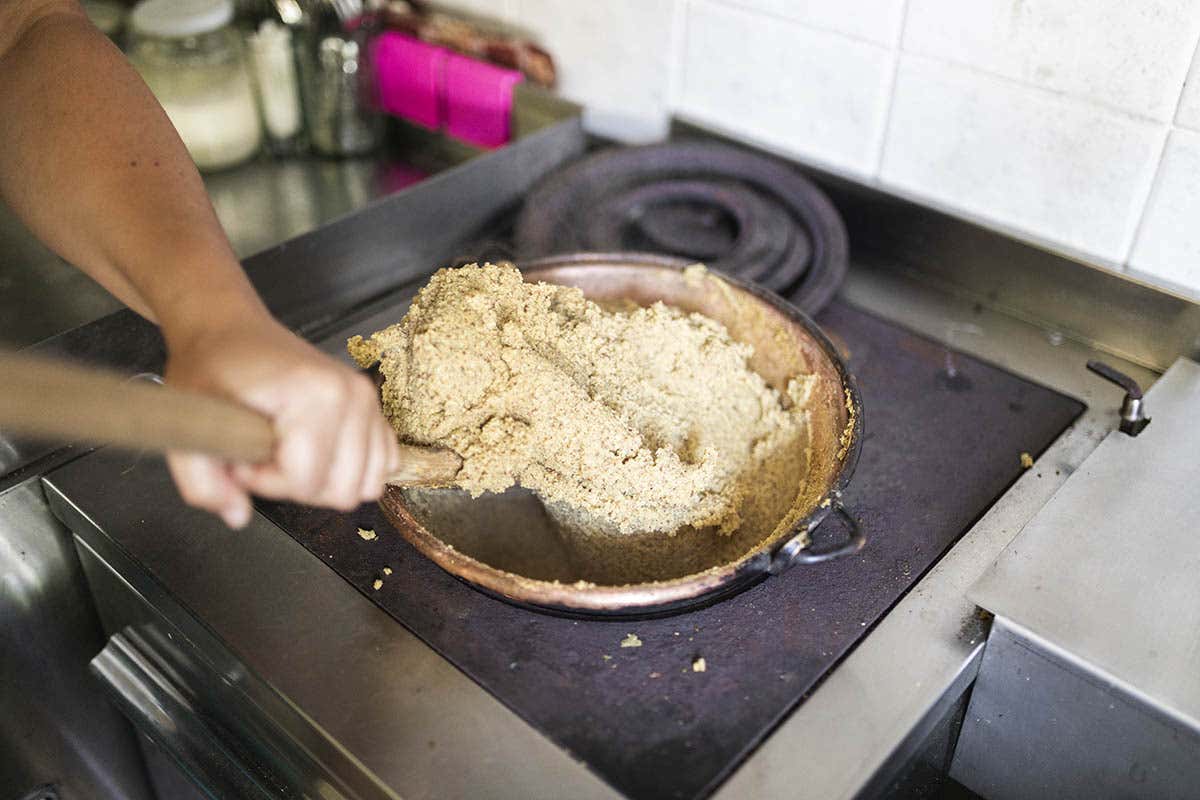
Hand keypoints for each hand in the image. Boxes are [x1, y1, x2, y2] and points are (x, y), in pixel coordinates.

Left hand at [163, 313, 400, 527]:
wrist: (232, 333)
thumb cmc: (212, 369)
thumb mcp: (190, 423)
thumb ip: (201, 482)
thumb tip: (238, 517)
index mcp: (317, 395)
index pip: (306, 481)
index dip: (265, 481)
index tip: (243, 453)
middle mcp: (355, 396)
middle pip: (342, 491)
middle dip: (296, 485)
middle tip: (265, 454)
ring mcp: (370, 402)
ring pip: (365, 486)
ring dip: (324, 481)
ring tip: (289, 452)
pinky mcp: (375, 410)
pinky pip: (383, 465)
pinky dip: (351, 470)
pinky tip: (319, 451)